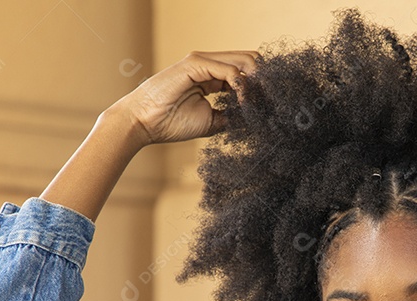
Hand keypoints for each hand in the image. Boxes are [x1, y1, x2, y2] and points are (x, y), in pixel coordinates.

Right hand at [109, 50, 259, 145]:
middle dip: (265, 80)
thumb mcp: (212, 121)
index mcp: (213, 77)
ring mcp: (202, 62)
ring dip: (257, 81)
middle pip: (250, 61)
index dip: (261, 86)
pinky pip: (229, 70)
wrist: (145, 124)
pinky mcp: (195, 63)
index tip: (271, 105)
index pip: (246, 72)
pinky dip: (241, 84)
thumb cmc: (171, 123)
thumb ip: (231, 115)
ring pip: (244, 61)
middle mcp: (209, 65)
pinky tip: (243, 100)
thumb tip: (251, 117)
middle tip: (272, 101)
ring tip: (259, 102)